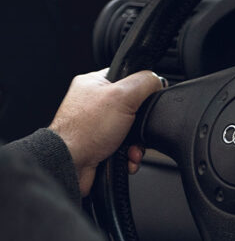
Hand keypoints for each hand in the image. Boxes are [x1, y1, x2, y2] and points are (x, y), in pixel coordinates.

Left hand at [48, 69, 163, 195]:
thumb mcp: (122, 96)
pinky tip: (126, 157)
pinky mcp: (101, 144)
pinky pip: (126, 147)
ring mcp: (97, 125)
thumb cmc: (84, 131)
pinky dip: (130, 155)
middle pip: (134, 108)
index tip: (146, 100)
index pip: (127, 77)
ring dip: (138, 144)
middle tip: (137, 130)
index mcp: (94, 83)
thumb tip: (158, 80)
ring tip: (131, 149)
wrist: (70, 164)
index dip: (142, 89)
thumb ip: (144, 83)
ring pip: (132, 131)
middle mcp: (94, 103)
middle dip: (141, 125)